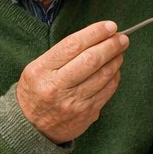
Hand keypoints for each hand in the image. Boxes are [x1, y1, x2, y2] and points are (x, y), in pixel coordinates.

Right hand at [16, 21, 126, 143]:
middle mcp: (56, 86)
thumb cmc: (36, 91)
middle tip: (122, 38)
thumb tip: (96, 37)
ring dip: (116, 60)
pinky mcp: (87, 112)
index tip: (110, 26)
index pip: (73, 45)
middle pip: (91, 59)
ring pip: (103, 75)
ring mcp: (73, 101)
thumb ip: (62, 54)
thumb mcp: (38, 69)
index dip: (95, 33)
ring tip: (120, 51)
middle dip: (111, 45)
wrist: (30, 127)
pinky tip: (115, 69)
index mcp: (41, 70)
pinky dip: (114, 76)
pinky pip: (108, 90)